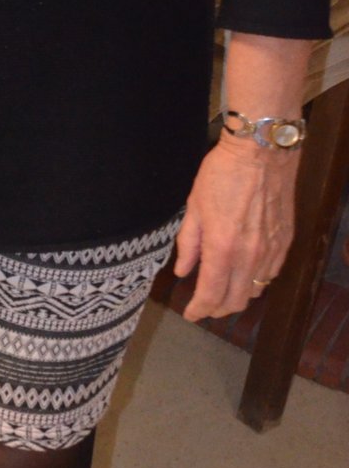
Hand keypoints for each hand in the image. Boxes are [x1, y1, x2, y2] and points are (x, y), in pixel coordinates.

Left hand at [173, 135, 299, 320]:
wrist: (261, 153)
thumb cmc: (221, 175)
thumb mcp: (194, 206)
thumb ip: (189, 243)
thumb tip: (183, 271)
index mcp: (222, 248)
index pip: (210, 294)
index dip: (198, 309)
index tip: (190, 314)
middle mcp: (249, 257)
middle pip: (235, 301)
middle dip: (216, 309)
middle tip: (204, 305)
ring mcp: (270, 252)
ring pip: (255, 292)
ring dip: (237, 298)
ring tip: (222, 291)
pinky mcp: (285, 244)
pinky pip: (270, 276)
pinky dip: (255, 283)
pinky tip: (244, 274)